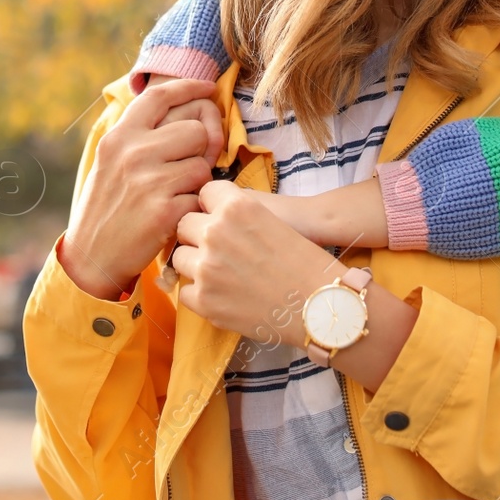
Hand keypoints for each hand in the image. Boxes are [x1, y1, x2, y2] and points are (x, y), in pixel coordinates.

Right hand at [60, 79, 220, 300]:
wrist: (92, 256)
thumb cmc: (108, 205)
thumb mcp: (111, 161)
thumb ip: (140, 136)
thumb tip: (185, 110)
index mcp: (119, 137)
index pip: (159, 96)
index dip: (189, 87)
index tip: (208, 89)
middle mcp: (132, 153)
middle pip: (195, 130)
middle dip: (198, 149)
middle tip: (185, 168)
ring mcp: (148, 181)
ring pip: (202, 165)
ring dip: (197, 181)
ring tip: (176, 194)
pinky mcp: (164, 211)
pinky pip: (200, 197)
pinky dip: (193, 207)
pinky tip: (173, 216)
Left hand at [171, 181, 341, 347]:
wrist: (319, 305)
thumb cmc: (304, 261)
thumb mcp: (270, 220)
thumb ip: (237, 214)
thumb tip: (209, 216)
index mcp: (236, 207)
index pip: (203, 194)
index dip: (211, 207)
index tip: (218, 218)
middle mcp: (215, 232)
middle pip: (184, 225)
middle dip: (198, 235)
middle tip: (219, 250)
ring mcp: (206, 268)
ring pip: (180, 258)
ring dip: (196, 264)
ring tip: (221, 274)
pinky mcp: (204, 300)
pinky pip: (185, 291)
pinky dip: (201, 294)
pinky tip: (222, 295)